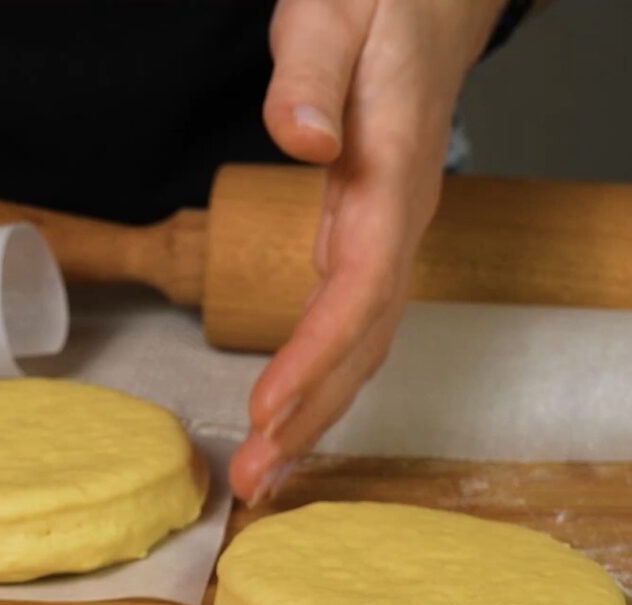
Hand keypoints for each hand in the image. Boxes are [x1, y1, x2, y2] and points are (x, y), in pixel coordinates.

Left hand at [229, 0, 506, 503]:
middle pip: (362, 341)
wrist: (424, 5)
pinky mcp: (364, 249)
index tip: (266, 407)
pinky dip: (317, 385)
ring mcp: (384, 243)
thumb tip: (304, 137)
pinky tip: (287, 424)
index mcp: (390, 177)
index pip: (360, 284)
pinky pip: (347, 332)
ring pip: (359, 350)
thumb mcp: (338, 12)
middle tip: (254, 482)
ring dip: (313, 419)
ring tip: (264, 479)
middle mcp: (395, 225)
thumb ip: (315, 70)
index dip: (317, 351)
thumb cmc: (380, 5)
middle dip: (309, 416)